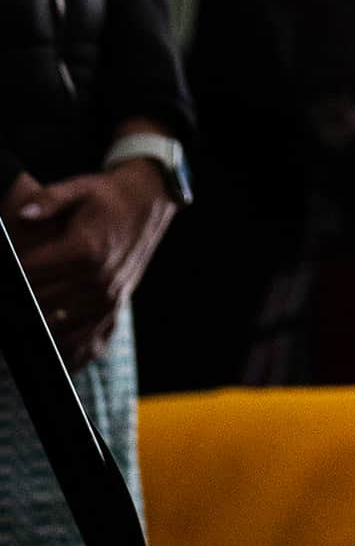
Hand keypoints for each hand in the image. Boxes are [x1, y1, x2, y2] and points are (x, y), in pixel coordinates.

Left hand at [12, 159, 176, 367]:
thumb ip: (49, 200)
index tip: (3, 275)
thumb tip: (23, 215)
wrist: (149, 202)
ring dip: (40, 333)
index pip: (31, 274)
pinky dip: (70, 351)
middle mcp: (98, 278)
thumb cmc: (108, 196)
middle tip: (8, 303)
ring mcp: (108, 296)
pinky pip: (91, 339)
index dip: (10, 279)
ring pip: (62, 329)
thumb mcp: (79, 188)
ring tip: (21, 334)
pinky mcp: (116, 305)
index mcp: (85, 249)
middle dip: (19, 307)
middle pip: (42, 305)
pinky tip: (54, 356)